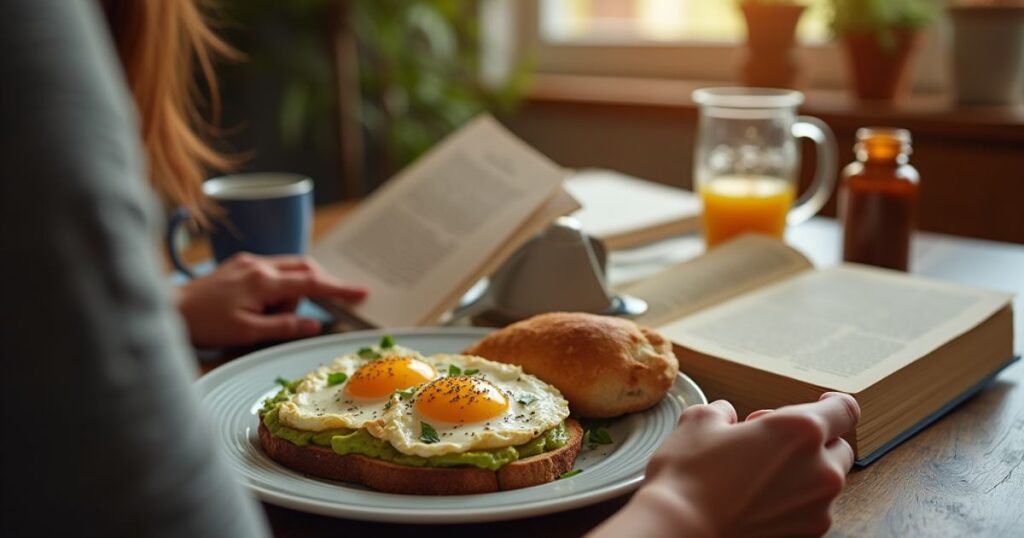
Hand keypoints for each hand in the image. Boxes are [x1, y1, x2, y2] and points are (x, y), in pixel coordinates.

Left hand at [176, 253, 366, 347]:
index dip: (338, 289)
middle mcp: (258, 265)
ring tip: (272, 316)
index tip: (360, 293)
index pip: (311, 283)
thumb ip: (283, 326)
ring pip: (289, 268)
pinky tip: (266, 305)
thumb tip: (314, 323)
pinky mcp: (239, 264)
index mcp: (263, 282)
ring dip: (294, 290)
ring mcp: (248, 262)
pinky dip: (280, 285)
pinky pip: (273, 269)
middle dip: (319, 286)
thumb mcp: (247, 333)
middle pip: (305, 268)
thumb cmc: (206, 324)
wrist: (170, 308)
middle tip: (325, 305)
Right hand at [590, 392, 859, 537]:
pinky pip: (810, 510)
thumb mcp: (699, 422)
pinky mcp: (806, 535)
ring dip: (803, 472)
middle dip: (813, 441)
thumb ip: (723, 411)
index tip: (823, 402)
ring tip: (758, 474)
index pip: (844, 409)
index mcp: (801, 431)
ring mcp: (816, 508)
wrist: (680, 531)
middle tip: (769, 442)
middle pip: (838, 447)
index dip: (834, 403)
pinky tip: (756, 500)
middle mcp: (820, 470)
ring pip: (825, 481)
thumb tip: (727, 416)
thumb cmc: (688, 476)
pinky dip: (792, 501)